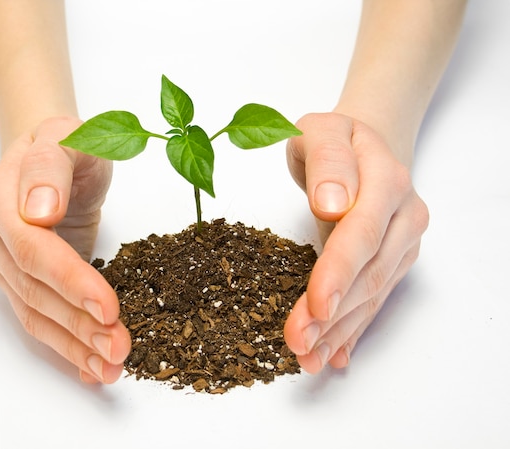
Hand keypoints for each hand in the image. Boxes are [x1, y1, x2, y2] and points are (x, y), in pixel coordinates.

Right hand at [0, 116, 130, 383]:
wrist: (55, 158)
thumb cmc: (68, 144)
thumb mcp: (69, 136)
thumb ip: (52, 165)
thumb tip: (38, 212)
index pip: (34, 249)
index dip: (70, 282)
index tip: (108, 308)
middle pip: (34, 289)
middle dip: (78, 323)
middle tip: (119, 346)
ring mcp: (2, 261)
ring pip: (35, 312)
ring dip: (73, 344)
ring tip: (111, 365)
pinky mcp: (18, 280)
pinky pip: (38, 317)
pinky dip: (65, 345)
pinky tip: (91, 367)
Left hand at [283, 112, 428, 372]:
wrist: (367, 144)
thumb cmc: (335, 138)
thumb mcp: (320, 130)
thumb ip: (327, 162)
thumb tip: (333, 204)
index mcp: (385, 180)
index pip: (362, 232)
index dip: (339, 271)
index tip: (316, 305)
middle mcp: (403, 216)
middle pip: (369, 272)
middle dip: (333, 314)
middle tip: (299, 343)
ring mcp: (402, 241)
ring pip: (373, 293)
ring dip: (341, 330)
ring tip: (309, 358)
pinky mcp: (394, 260)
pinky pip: (375, 298)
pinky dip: (353, 328)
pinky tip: (335, 353)